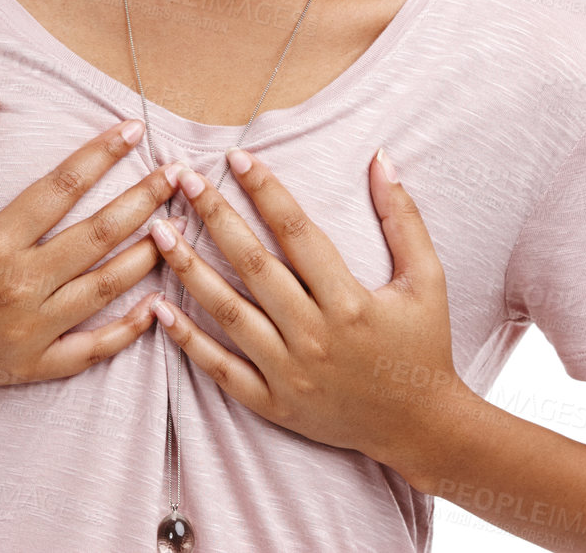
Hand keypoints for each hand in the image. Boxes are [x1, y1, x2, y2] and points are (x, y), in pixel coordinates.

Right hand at [0, 91, 184, 399]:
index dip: (101, 153)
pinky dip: (128, 331)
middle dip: (143, 200)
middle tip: (179, 175)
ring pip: (105, 290)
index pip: (62, 186)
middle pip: (98, 236)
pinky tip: (157, 306)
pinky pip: (91, 349)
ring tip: (180, 227)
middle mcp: (18, 286)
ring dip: (147, 257)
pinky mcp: (31, 365)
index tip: (133, 129)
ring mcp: (29, 330)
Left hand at [147, 146, 467, 481]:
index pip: (297, 232)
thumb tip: (382, 158)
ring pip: (229, 313)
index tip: (237, 156)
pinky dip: (188, 340)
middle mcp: (315, 335)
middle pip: (253, 265)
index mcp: (350, 301)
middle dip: (215, 216)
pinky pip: (222, 369)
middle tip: (183, 178)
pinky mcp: (274, 403)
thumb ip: (403, 218)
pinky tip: (159, 307)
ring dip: (189, 270)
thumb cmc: (422, 346)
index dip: (265, 190)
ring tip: (158, 231)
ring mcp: (290, 372)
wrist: (420, 428)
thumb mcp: (427, 280)